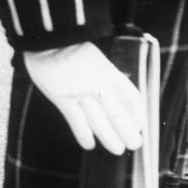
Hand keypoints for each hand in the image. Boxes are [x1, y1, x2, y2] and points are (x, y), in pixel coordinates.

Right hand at [23, 42, 144, 154]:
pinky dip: (84, 135)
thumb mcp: (97, 58)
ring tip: (116, 149)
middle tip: (134, 144)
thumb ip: (106, 76)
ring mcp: (80, 92)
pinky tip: (88, 144)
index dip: (138, 114)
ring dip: (109, 138)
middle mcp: (98, 85)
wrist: (48, 38)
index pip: (132, 98)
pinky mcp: (61, 98)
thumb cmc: (71, 47)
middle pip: (118, 114)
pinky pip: (76, 121)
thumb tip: (115, 96)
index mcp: (109, 73)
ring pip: (99, 122)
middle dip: (128, 133)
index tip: (139, 125)